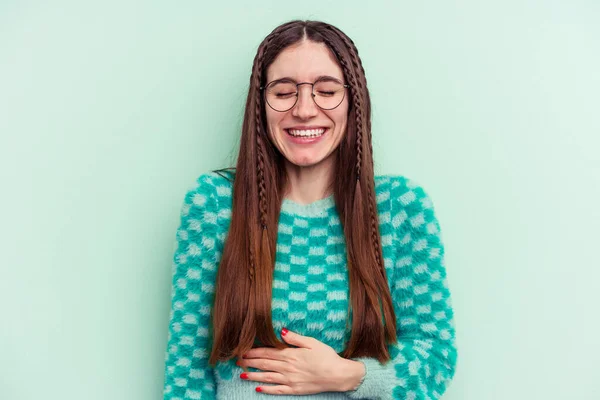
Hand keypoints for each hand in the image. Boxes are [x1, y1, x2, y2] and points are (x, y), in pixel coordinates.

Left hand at [236, 328, 364, 394]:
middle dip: (250, 363)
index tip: (243, 351)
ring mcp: (290, 380)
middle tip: (237, 362)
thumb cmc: (326, 356)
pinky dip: (267, 389)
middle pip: (264, 364)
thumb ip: (294, 338)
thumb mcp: (311, 342)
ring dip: (254, 376)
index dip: (254, 352)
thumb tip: (281, 331)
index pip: (268, 353)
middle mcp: (288, 367)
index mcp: (291, 354)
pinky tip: (258, 388)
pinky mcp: (294, 389)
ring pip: (267, 377)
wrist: (338, 375)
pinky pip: (277, 390)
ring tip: (242, 375)